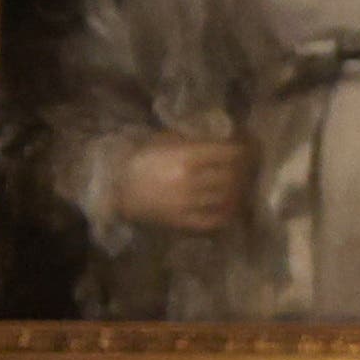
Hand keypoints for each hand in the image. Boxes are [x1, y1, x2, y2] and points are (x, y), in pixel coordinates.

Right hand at [117, 137, 247, 235]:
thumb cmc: (140, 160)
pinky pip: (215, 220)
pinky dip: (227, 213)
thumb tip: (223, 137)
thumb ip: (193, 140)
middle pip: (232, 176)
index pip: (230, 154)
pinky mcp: (183, 222)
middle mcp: (190, 181)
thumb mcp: (164, 141)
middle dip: (242, 171)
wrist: (113, 188)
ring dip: (237, 191)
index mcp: (186, 157)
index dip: (243, 150)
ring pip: (227, 198)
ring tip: (239, 186)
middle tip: (245, 169)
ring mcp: (188, 204)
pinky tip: (230, 206)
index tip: (247, 149)